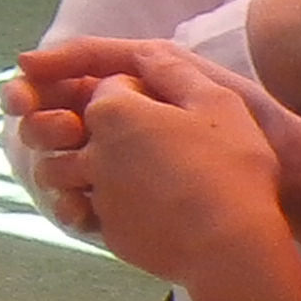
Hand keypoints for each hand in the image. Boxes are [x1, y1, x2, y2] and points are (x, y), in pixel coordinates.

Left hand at [20, 42, 287, 285]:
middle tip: (145, 140)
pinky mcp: (108, 231)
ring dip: (85, 170)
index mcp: (114, 112)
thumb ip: (173, 72)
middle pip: (75, 129)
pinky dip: (106, 207)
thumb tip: (144, 55)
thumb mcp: (216, 102)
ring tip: (132, 176)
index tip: (165, 107)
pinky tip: (142, 209)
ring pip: (67, 174)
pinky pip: (91, 212)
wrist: (232, 246)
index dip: (137, 93)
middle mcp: (93, 151)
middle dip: (97, 128)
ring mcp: (97, 195)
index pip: (108, 89)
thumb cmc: (231, 170)